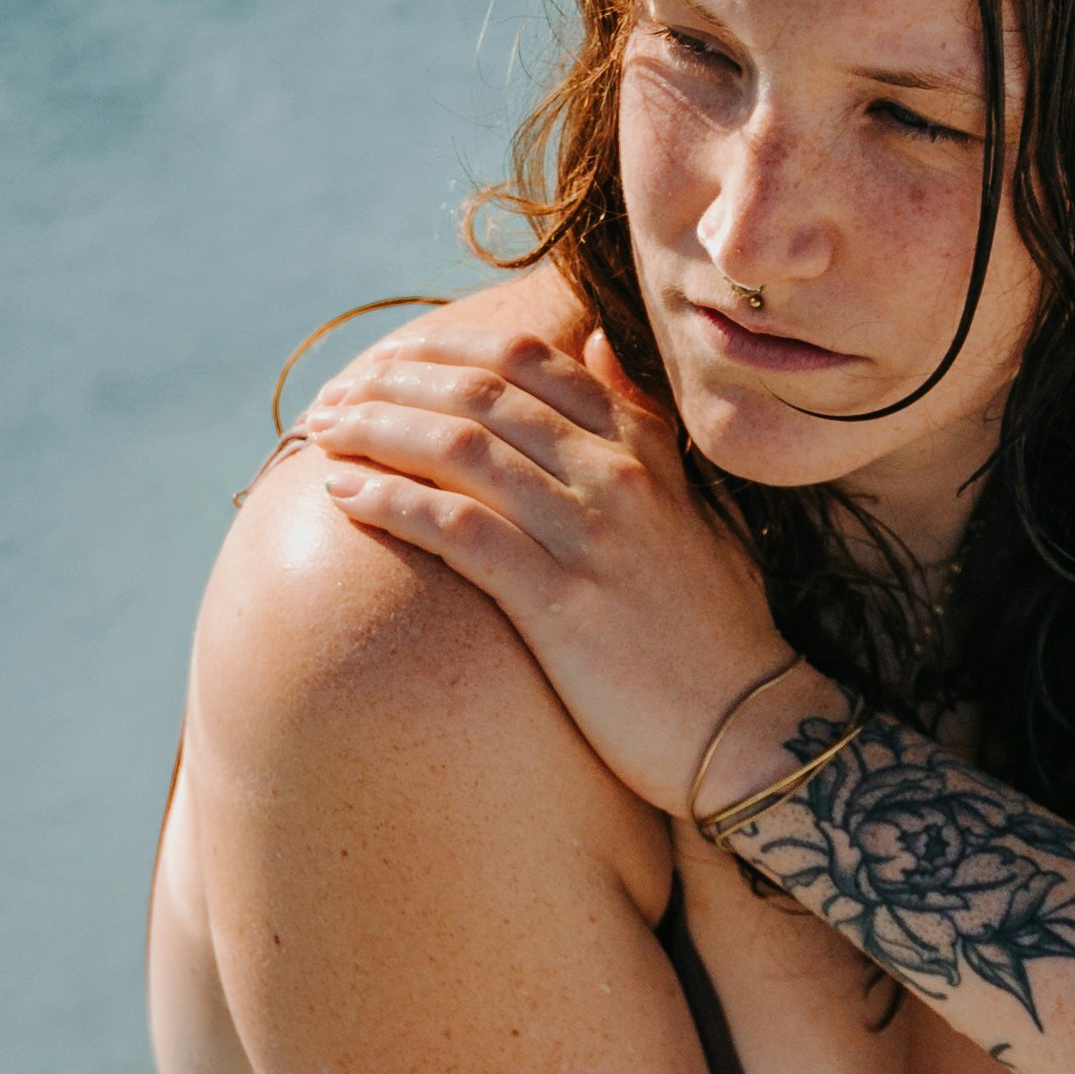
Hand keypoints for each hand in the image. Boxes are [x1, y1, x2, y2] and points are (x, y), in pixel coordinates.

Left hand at [305, 312, 789, 813]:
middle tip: (335, 398)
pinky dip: (391, 502)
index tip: (387, 361)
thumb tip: (597, 344)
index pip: (528, 360)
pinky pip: (458, 530)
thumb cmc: (714, 630)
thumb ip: (644, 424)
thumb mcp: (693, 506)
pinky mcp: (561, 604)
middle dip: (393, 383)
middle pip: (481, 392)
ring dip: (377, 431)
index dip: (443, 349)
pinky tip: (344, 495)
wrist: (752, 730)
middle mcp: (617, 476)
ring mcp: (590, 536)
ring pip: (461, 448)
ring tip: (323, 436)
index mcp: (643, 447)